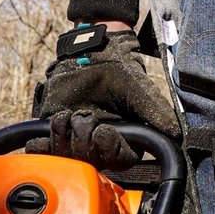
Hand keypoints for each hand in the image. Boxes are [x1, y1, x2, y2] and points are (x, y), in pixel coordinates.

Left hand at [29, 24, 181, 170]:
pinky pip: (47, 148)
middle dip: (84, 142)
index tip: (104, 132)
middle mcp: (101, 143)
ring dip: (64, 139)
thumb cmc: (119, 68)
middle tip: (83, 118)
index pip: (121, 159)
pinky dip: (41, 146)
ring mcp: (77, 138)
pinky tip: (38, 139)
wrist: (90, 51)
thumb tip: (176, 134)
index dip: (111, 150)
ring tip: (66, 117)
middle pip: (92, 161)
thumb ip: (154, 111)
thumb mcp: (138, 88)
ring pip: (69, 157)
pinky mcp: (57, 130)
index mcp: (125, 138)